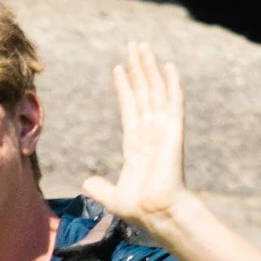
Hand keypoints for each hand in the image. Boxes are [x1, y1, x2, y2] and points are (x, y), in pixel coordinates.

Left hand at [81, 42, 192, 232]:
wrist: (157, 214)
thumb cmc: (139, 209)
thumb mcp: (111, 196)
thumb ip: (100, 186)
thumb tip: (87, 182)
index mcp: (136, 145)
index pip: (129, 108)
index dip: (124, 88)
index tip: (118, 69)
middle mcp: (150, 133)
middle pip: (142, 93)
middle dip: (137, 69)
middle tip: (132, 45)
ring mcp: (163, 130)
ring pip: (155, 91)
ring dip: (149, 68)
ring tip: (142, 47)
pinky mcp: (173, 132)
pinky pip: (173, 103)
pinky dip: (172, 84)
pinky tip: (168, 66)